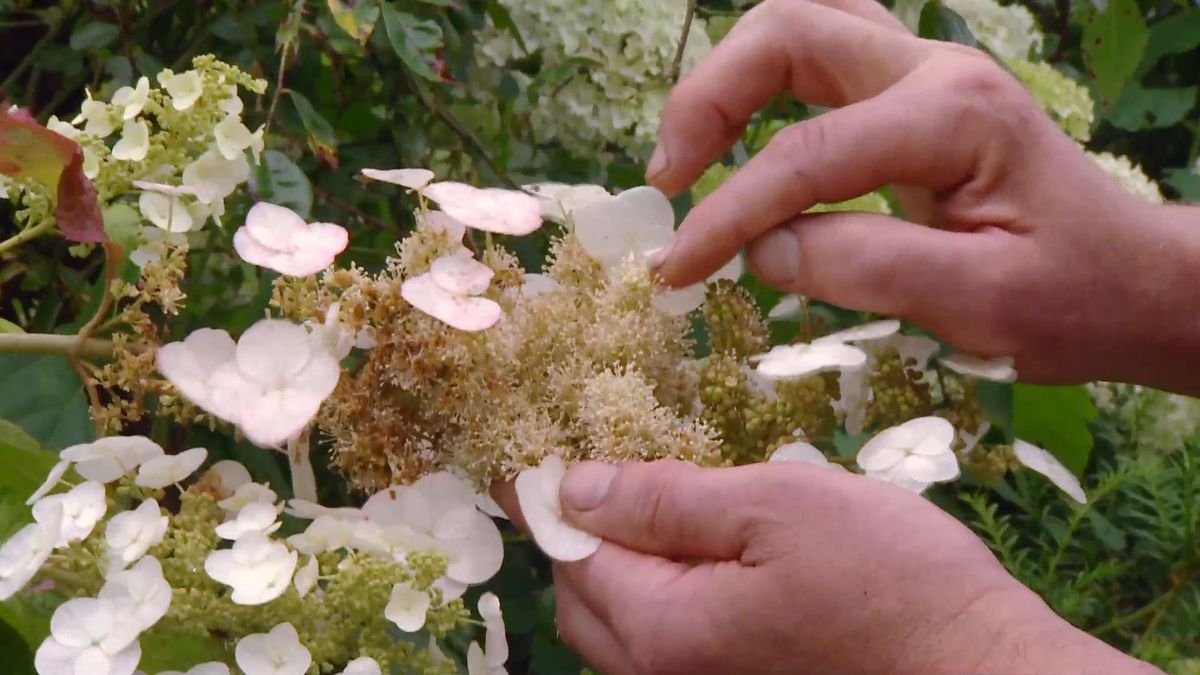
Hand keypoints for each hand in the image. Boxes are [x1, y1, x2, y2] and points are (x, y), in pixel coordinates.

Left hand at [496, 460, 1157, 674]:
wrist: (979, 667)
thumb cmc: (889, 579)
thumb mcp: (776, 507)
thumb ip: (667, 499)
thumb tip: (576, 486)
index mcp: (661, 627)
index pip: (570, 552)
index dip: (546, 496)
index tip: (530, 453)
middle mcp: (662, 673)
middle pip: (581, 597)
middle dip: (576, 532)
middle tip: (597, 468)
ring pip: (618, 626)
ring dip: (614, 563)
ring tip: (643, 502)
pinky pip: (662, 642)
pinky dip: (653, 592)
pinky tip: (691, 552)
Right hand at [647, 0, 1199, 394]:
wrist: (1129, 281)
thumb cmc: (1070, 299)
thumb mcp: (979, 304)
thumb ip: (865, 268)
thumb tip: (760, 249)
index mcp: (954, 116)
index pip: (806, 154)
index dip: (729, 212)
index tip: (679, 269)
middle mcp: (934, 69)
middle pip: (787, 31)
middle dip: (708, 101)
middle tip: (668, 182)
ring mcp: (923, 70)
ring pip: (798, 27)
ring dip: (728, 82)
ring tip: (687, 158)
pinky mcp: (911, 93)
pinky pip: (817, 59)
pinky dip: (761, 90)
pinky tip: (737, 139)